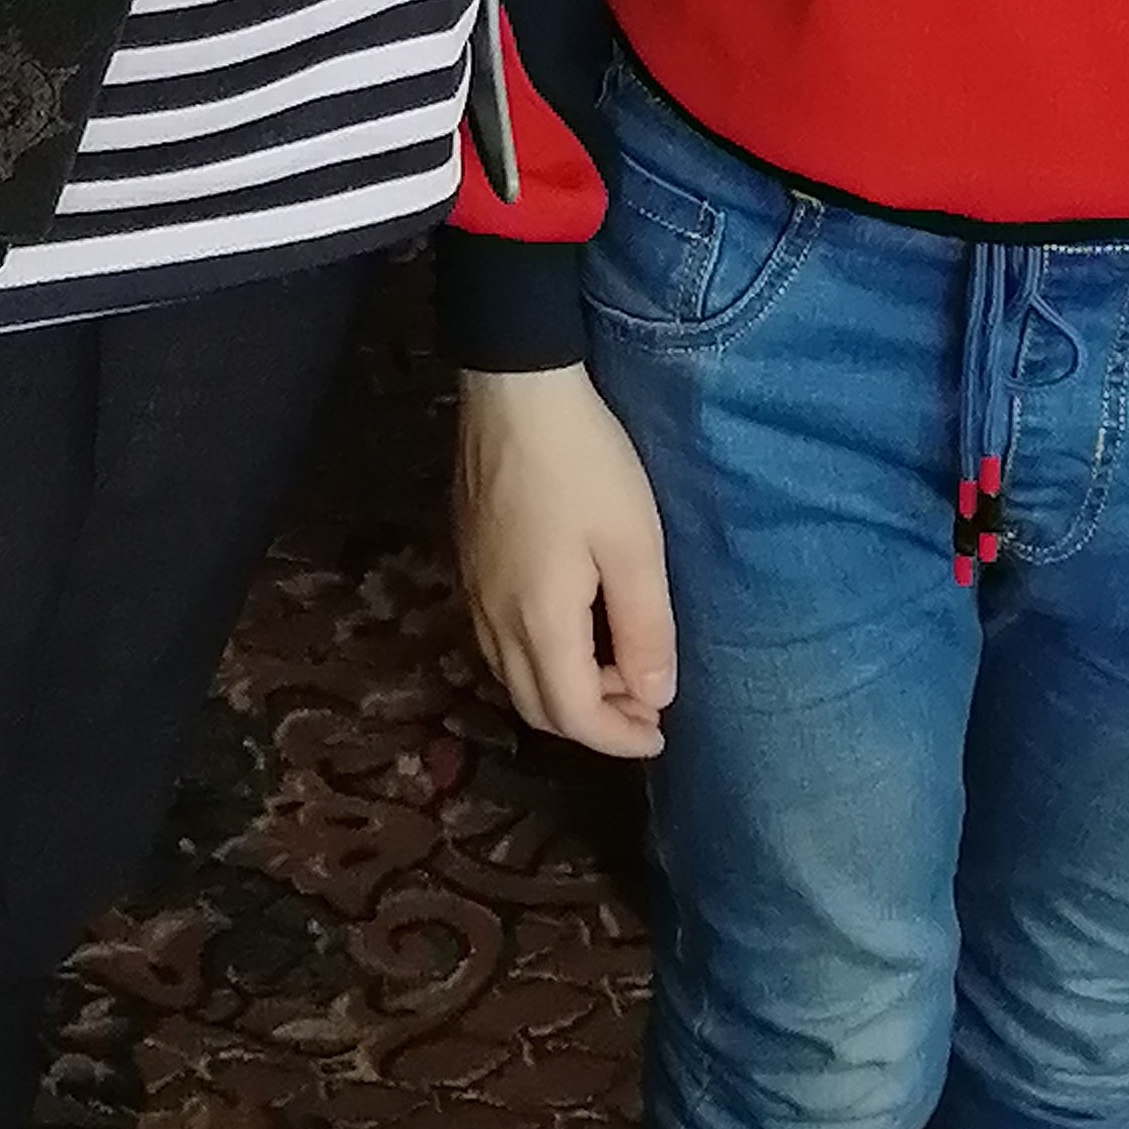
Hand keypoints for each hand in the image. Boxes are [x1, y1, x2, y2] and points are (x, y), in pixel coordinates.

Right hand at [455, 366, 677, 757]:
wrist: (514, 390)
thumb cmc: (585, 465)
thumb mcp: (634, 545)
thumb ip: (645, 628)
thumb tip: (654, 698)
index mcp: (538, 622)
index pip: (573, 716)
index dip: (619, 738)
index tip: (661, 732)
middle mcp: (494, 619)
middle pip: (535, 707)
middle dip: (592, 722)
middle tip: (643, 702)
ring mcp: (473, 590)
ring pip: (511, 676)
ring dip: (564, 692)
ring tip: (615, 668)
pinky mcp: (468, 562)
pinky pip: (497, 641)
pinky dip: (538, 660)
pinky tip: (571, 627)